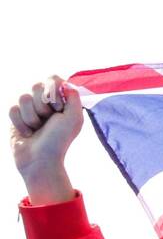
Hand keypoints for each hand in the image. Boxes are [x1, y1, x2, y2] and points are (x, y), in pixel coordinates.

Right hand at [9, 76, 82, 203]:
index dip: (53, 89)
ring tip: (38, 129)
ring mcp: (30, 110)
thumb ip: (74, 98)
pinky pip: (13, 109)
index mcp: (62, 103)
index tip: (58, 106)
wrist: (40, 160)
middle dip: (42, 105)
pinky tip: (28, 133)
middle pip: (36, 86)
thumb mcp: (74, 119)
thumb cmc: (59, 141)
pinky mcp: (17, 117)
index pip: (53, 79)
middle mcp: (46, 104)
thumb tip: (67, 83)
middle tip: (48, 120)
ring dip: (32, 117)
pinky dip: (21, 123)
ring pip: (23, 98)